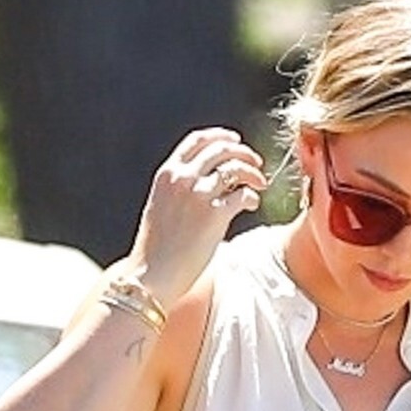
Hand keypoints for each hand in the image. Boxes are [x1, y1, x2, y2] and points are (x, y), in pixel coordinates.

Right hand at [127, 128, 267, 306]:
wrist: (150, 274)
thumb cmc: (155, 250)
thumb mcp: (160, 207)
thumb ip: (179, 190)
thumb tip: (206, 186)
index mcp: (167, 173)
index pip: (197, 140)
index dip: (220, 136)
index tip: (234, 140)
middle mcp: (183, 178)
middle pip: (221, 149)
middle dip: (243, 152)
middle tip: (256, 163)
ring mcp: (198, 195)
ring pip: (235, 167)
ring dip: (253, 173)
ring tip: (260, 183)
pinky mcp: (214, 215)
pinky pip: (243, 194)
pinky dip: (251, 196)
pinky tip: (252, 203)